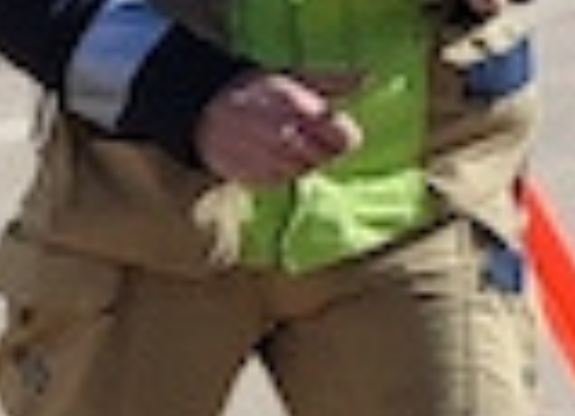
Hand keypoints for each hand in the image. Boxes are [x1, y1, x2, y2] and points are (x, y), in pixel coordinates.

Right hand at [196, 70, 360, 185]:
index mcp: (301, 109)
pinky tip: (270, 157)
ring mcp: (270, 161)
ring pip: (305, 171)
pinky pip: (282, 181)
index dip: (343, 137)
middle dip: (322, 149)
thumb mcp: (296, 76)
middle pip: (326, 158)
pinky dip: (281, 172)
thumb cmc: (258, 90)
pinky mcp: (255, 179)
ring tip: (286, 146)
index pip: (344, 139)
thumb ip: (333, 80)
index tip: (335, 132)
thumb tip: (368, 78)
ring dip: (302, 162)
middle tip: (305, 137)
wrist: (206, 111)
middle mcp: (286, 137)